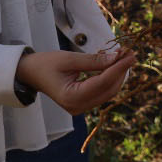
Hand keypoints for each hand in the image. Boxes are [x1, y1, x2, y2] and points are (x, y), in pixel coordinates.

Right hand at [14, 48, 135, 114]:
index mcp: (71, 97)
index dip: (119, 68)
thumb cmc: (46, 64)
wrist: (30, 74)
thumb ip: (93, 60)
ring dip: (117, 75)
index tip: (130, 54)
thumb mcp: (69, 59)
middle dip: (120, 71)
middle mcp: (78, 107)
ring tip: (124, 57)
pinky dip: (109, 79)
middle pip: (108, 90)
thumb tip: (117, 57)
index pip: (102, 82)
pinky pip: (102, 92)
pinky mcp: (82, 104)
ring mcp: (80, 108)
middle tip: (129, 53)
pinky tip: (114, 66)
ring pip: (107, 92)